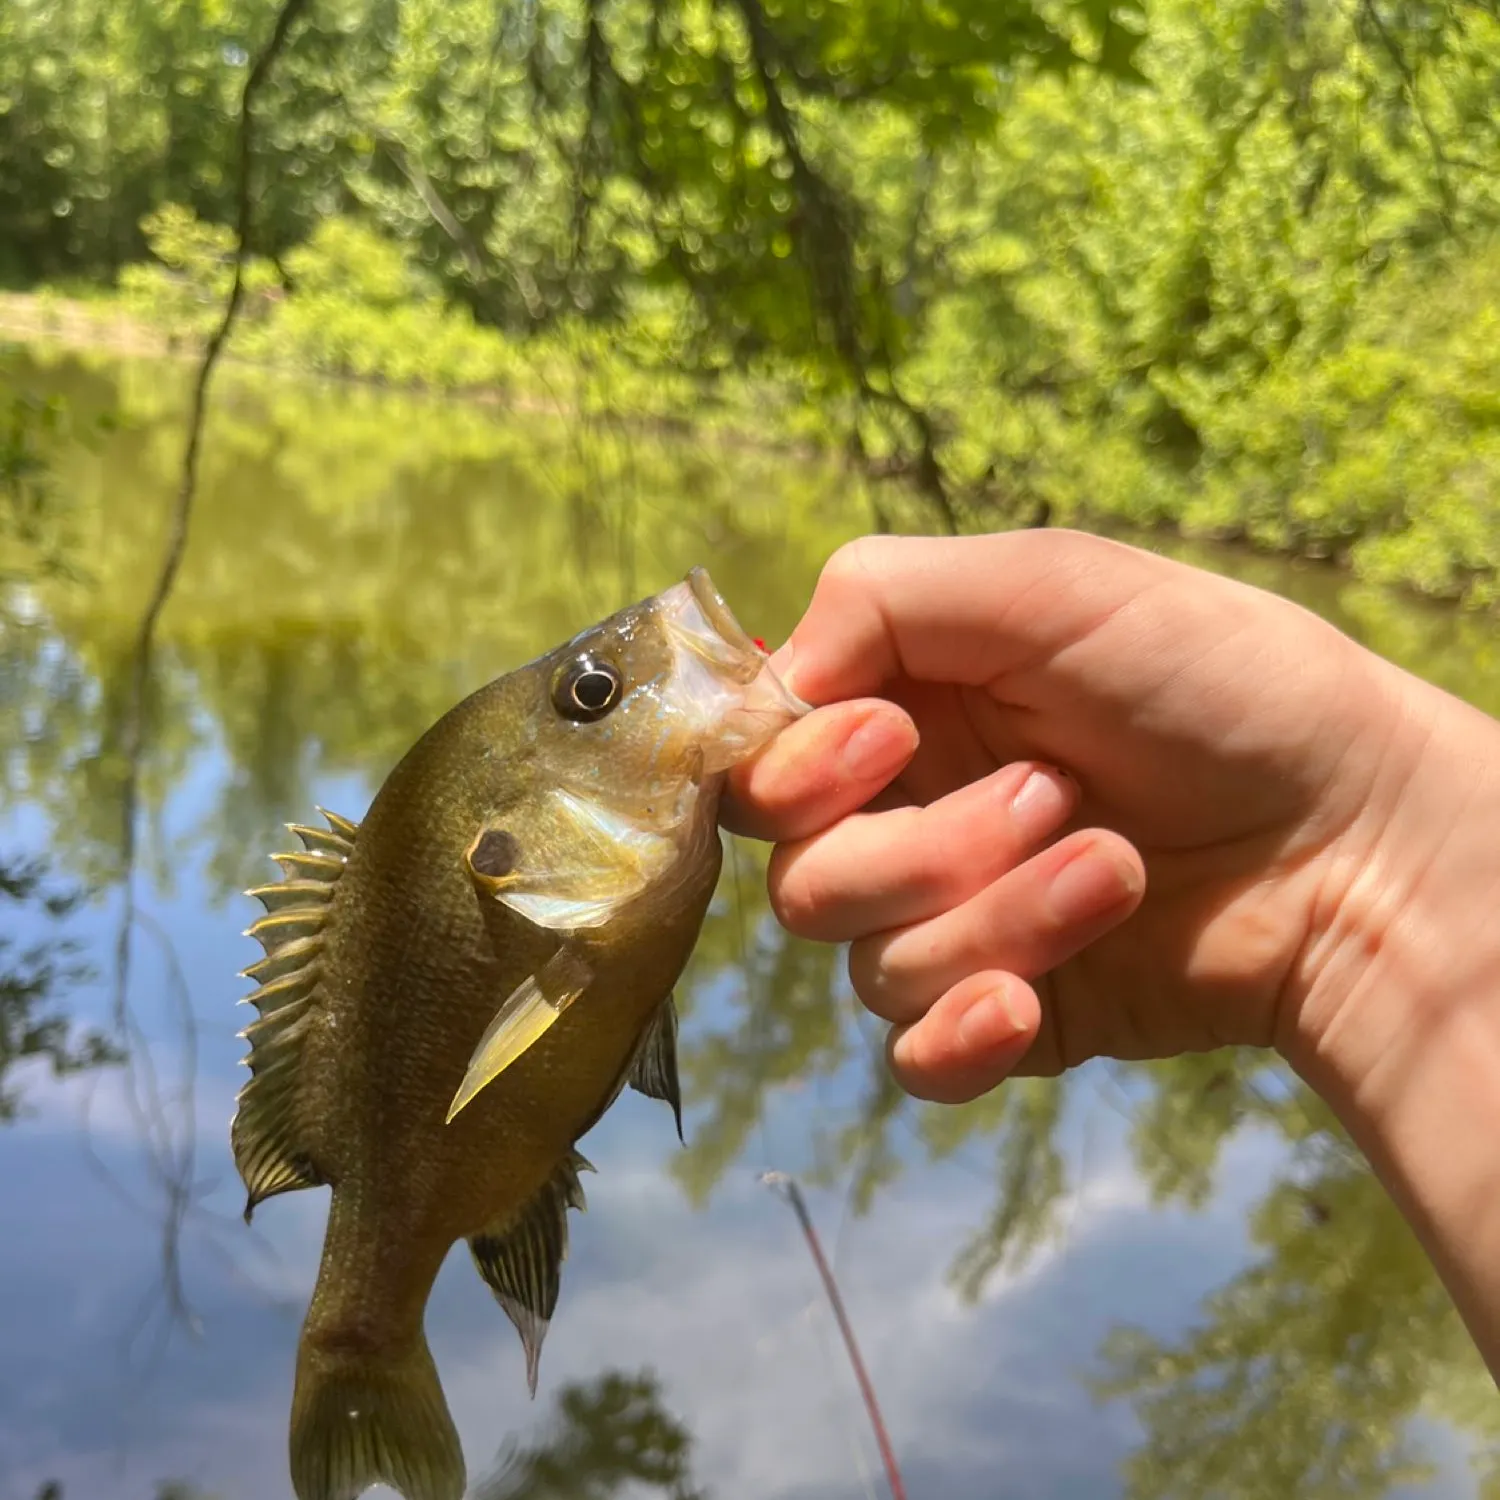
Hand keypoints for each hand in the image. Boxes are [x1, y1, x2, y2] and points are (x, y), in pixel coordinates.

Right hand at [724, 530, 1447, 1103]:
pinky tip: (1035, 1003)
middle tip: (1051, 795)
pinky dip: (962, 1033)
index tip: (893, 739)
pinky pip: (914, 1058)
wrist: (1364, 839)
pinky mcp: (1004, 1015)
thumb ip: (880, 597)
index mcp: (906, 707)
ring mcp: (956, 922)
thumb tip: (775, 683)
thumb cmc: (1223, 684)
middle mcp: (913, 815)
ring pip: (869, 964)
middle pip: (800, 877)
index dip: (796, 766)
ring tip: (1116, 868)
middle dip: (922, 847)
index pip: (761, 760)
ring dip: (994, 918)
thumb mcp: (1054, 583)